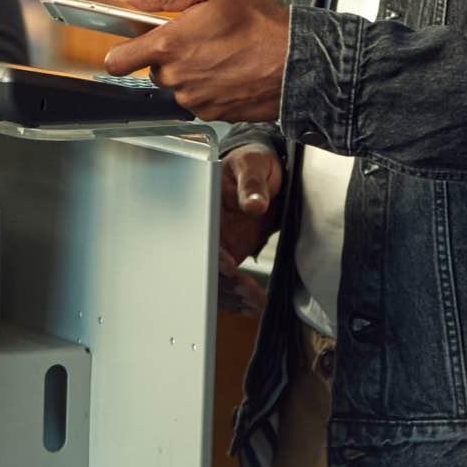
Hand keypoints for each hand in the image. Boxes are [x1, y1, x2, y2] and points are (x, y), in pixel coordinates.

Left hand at [102, 0, 287, 122]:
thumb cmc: (261, 21)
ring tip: (222, 52)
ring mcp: (195, 99)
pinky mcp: (214, 114)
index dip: (120, 53)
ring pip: (177, 86)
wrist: (301, 61)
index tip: (128, 47)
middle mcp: (178, 77)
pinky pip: (199, 100)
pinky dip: (209, 87)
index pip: (117, 61)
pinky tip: (231, 70)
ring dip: (190, 72)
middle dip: (168, 56)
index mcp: (170, 44)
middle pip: (152, 71)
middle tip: (199, 37)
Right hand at [217, 145, 281, 316]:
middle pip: (203, 264)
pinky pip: (226, 281)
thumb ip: (253, 183)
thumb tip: (254, 204)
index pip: (201, 236)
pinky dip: (236, 296)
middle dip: (222, 283)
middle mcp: (206, 229)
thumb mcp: (253, 163)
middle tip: (248, 292)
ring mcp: (217, 244)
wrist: (265, 170)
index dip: (212, 254)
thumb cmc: (253, 160)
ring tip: (254, 302)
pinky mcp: (230, 254)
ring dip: (231, 295)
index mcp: (204, 205)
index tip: (229, 266)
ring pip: (213, 278)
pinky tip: (251, 305)